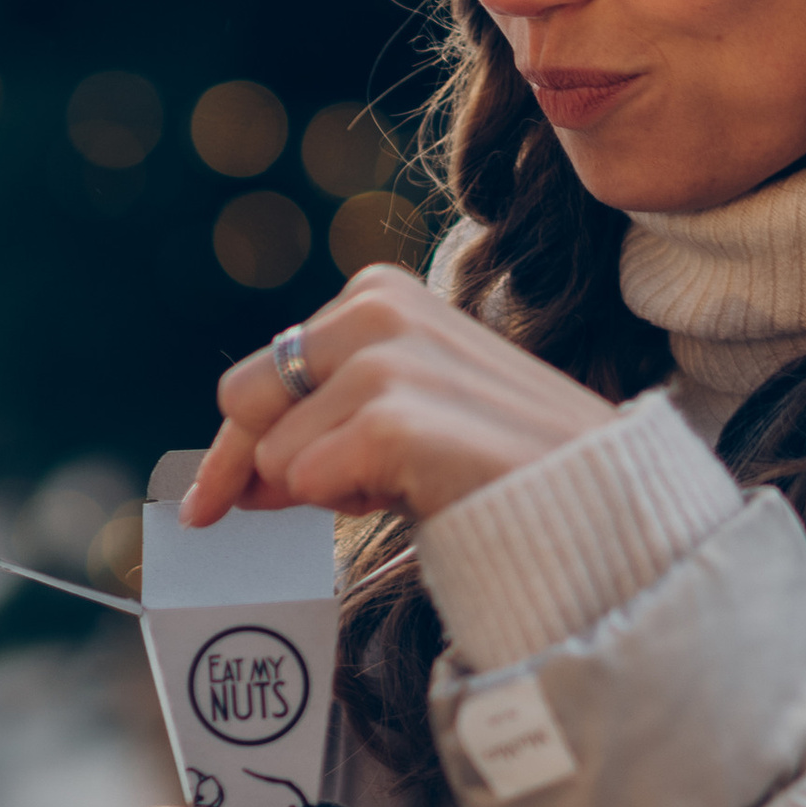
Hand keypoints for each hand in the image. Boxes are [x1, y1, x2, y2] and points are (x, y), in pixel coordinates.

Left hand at [181, 262, 612, 526]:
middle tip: (349, 492)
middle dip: (269, 466)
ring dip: (329, 490)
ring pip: (276, 452)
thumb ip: (322, 425)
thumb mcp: (402, 422)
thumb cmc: (499, 470)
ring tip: (410, 483)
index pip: (262, 375)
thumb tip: (232, 479)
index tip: (212, 505)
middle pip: (245, 400)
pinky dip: (347, 504)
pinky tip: (414, 492)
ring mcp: (389, 356)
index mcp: (381, 296)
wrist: (594, 510)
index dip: (238, 447)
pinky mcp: (395, 416)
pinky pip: (305, 477)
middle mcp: (379, 307)